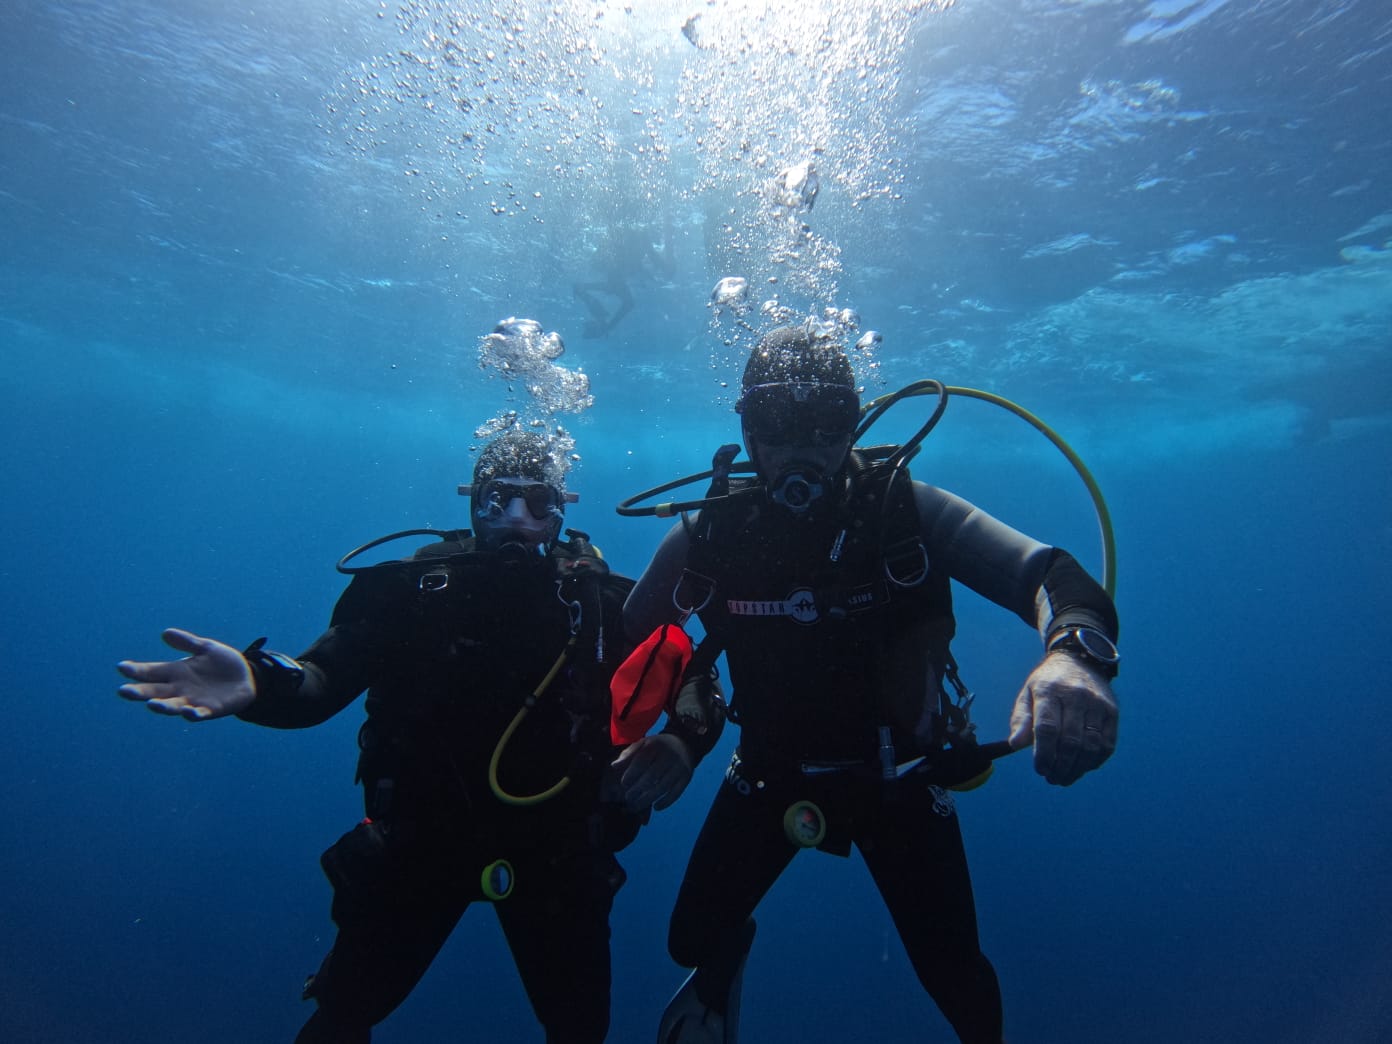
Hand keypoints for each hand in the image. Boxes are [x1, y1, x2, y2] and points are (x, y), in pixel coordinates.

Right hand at [117, 628, 256, 721]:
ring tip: (152, 704)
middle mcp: (180, 689)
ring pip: (173, 706)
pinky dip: (192, 714)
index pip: (151, 671)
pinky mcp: (210, 710)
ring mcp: (193, 701)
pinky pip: (199, 714)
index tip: (122, 667)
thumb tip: (165, 633)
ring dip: (162, 706)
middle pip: (155, 692)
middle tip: (123, 691)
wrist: (248, 677)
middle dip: (139, 693)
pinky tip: (188, 711)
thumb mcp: (206, 648)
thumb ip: (187, 642)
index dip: (136, 670)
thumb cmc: (223, 663)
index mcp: (176, 672)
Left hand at [611, 733, 693, 811]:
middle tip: (628, 798)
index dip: (631, 773)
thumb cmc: (656, 747)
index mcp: (655, 746)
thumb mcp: (642, 744)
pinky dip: (666, 802)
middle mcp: (669, 756)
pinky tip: (656, 807)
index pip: (641, 761)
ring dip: (649, 799)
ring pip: (663, 786)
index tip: (624, 784)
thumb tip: (614, 766)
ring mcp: (679, 767)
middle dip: (638, 789)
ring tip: (637, 806)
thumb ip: (628, 755)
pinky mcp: (686, 777)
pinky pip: (676, 792)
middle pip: (652, 776)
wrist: (683, 743)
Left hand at [1008, 652, 1117, 785]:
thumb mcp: (1028, 693)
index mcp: (1049, 691)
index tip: (1040, 769)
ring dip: (1077, 768)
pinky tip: (1082, 767)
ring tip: (1064, 777)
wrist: (1081, 661)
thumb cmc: (1049, 683)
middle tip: (1052, 778)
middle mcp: (1076, 696)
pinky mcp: (1112, 712)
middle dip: (1060, 766)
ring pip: (1090, 746)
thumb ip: (1021, 719)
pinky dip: (1094, 761)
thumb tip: (1015, 744)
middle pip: (1070, 740)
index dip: (1043, 754)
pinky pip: (1107, 744)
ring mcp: (1097, 704)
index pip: (1047, 728)